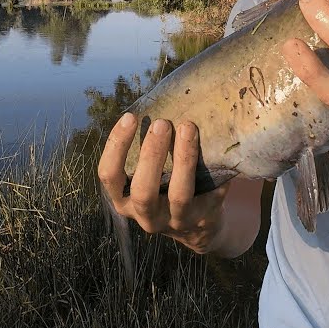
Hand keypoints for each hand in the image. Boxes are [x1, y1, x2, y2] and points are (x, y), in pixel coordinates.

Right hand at [97, 113, 229, 253]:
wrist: (196, 225)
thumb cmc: (165, 185)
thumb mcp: (148, 174)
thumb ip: (147, 150)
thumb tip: (158, 102)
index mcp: (124, 199)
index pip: (109, 175)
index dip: (116, 145)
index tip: (130, 117)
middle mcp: (145, 216)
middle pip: (142, 191)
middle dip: (151, 155)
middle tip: (162, 124)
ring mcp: (174, 221)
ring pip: (178, 195)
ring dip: (183, 159)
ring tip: (188, 128)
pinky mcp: (202, 220)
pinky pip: (210, 194)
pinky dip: (215, 171)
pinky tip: (219, 150)